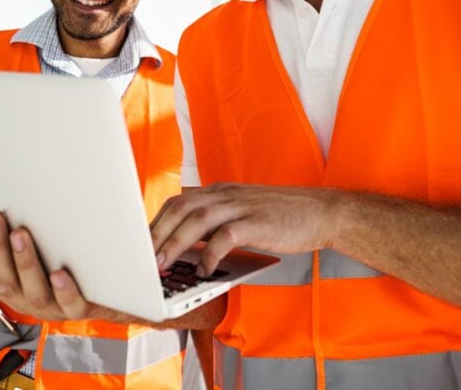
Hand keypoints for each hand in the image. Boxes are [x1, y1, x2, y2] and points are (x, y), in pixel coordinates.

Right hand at [0, 212, 129, 323]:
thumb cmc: (63, 275)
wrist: (107, 301)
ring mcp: (54, 308)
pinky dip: (63, 290)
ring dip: (25, 262)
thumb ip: (3, 264)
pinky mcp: (81, 309)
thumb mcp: (30, 270)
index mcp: (13, 292)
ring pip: (34, 292)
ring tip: (19, 233)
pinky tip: (58, 273)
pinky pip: (71, 304)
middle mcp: (28, 303)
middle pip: (5, 281)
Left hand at [150, 183, 337, 275]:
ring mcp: (241, 206)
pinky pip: (225, 237)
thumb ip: (215, 223)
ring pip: (196, 221)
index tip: (140, 245)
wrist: (320, 212)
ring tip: (162, 266)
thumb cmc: (280, 217)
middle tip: (142, 259)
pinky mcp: (256, 222)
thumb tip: (185, 246)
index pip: (177, 202)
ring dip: (174, 244)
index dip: (155, 223)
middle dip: (157, 234)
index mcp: (219, 191)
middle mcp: (225, 195)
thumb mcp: (241, 213)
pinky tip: (203, 269)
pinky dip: (209, 254)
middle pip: (180, 209)